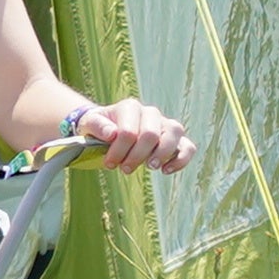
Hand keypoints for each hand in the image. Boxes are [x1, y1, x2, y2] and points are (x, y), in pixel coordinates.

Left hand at [60, 97, 196, 174]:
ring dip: (162, 154)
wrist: (109, 129)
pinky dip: (181, 159)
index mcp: (130, 107)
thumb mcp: (90, 124)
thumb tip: (111, 133)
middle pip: (151, 134)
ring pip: (174, 133)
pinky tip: (166, 170)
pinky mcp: (175, 139)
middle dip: (137, 156)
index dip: (118, 150)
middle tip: (125, 169)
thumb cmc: (100, 127)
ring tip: (150, 167)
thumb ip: (97, 126)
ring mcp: (164, 124)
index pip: (128, 131)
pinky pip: (188, 146)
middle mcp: (150, 113)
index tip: (109, 163)